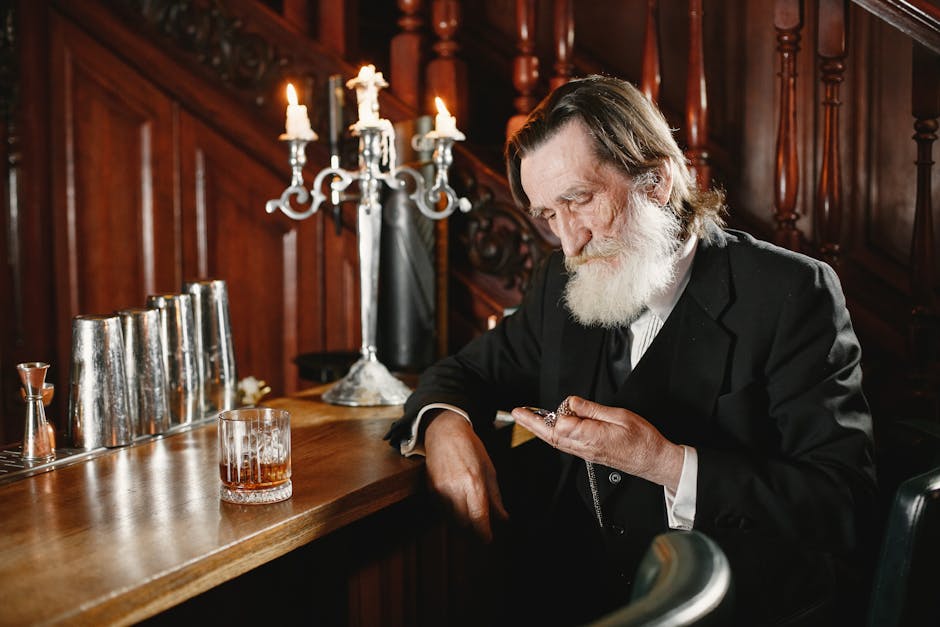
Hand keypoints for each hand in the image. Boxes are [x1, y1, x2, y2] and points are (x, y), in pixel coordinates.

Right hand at [423, 410, 508, 542]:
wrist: (444, 432)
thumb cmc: (471, 448)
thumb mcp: (489, 470)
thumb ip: (496, 498)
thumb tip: (504, 520)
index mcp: (473, 483)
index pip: (479, 519)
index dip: (484, 535)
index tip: (489, 540)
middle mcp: (455, 490)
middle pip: (464, 524)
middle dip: (474, 533)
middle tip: (483, 533)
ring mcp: (440, 491)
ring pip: (451, 521)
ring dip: (463, 526)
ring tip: (472, 522)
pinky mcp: (431, 491)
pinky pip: (442, 512)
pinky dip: (452, 516)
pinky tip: (459, 510)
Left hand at [511, 396, 683, 490]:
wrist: (654, 461)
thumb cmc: (643, 440)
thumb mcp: (621, 416)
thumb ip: (593, 410)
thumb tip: (572, 403)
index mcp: (592, 437)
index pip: (561, 424)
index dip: (561, 411)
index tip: (570, 404)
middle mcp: (584, 448)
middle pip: (551, 436)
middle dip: (532, 423)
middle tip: (517, 412)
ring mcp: (585, 453)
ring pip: (556, 441)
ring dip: (539, 429)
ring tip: (527, 417)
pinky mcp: (589, 455)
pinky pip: (565, 445)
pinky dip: (553, 435)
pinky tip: (550, 428)